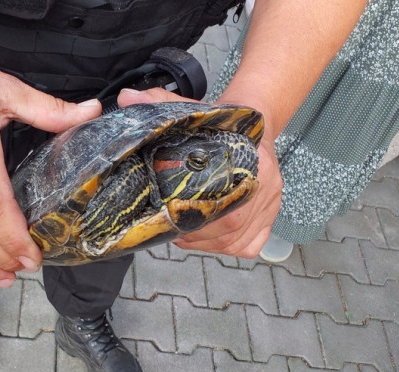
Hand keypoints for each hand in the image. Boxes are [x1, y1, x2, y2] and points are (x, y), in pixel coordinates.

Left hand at [117, 87, 281, 257]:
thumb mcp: (192, 110)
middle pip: (229, 227)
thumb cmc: (221, 124)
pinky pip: (249, 246)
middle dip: (194, 232)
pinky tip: (206, 237)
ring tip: (184, 233)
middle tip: (171, 227)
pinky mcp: (269, 218)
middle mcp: (266, 186)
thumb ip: (160, 104)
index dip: (195, 215)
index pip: (226, 201)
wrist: (254, 125)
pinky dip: (225, 247)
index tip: (172, 215)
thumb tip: (127, 97)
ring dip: (205, 242)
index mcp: (252, 160)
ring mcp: (270, 205)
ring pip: (236, 241)